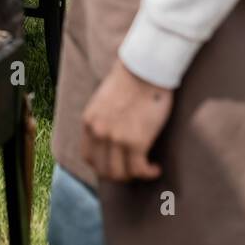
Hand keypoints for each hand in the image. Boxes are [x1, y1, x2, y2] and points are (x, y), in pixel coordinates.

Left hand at [81, 58, 173, 181]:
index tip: (115, 166)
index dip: (102, 166)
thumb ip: (103, 120)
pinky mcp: (136, 141)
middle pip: (103, 170)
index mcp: (89, 121)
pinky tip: (155, 168)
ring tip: (145, 169)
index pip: (88, 157)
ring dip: (134, 176)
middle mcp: (98, 132)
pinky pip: (139, 170)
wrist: (146, 69)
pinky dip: (148, 173)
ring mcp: (116, 138)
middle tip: (132, 171)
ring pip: (120, 174)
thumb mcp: (105, 101)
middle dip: (119, 175)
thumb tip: (111, 138)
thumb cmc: (131, 81)